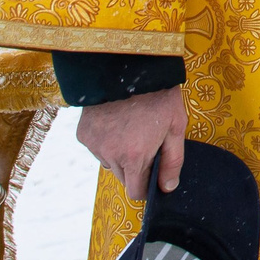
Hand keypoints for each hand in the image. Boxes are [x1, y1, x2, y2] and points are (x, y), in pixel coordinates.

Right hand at [76, 83, 187, 202]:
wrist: (130, 67)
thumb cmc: (159, 96)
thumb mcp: (176, 126)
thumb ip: (173, 161)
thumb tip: (168, 187)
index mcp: (135, 156)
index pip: (135, 192)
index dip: (146, 188)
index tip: (152, 178)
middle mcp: (111, 155)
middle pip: (123, 177)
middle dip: (135, 168)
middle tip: (146, 143)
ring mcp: (94, 144)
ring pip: (110, 162)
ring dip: (120, 155)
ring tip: (131, 129)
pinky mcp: (83, 133)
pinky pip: (97, 148)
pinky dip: (106, 141)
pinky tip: (116, 122)